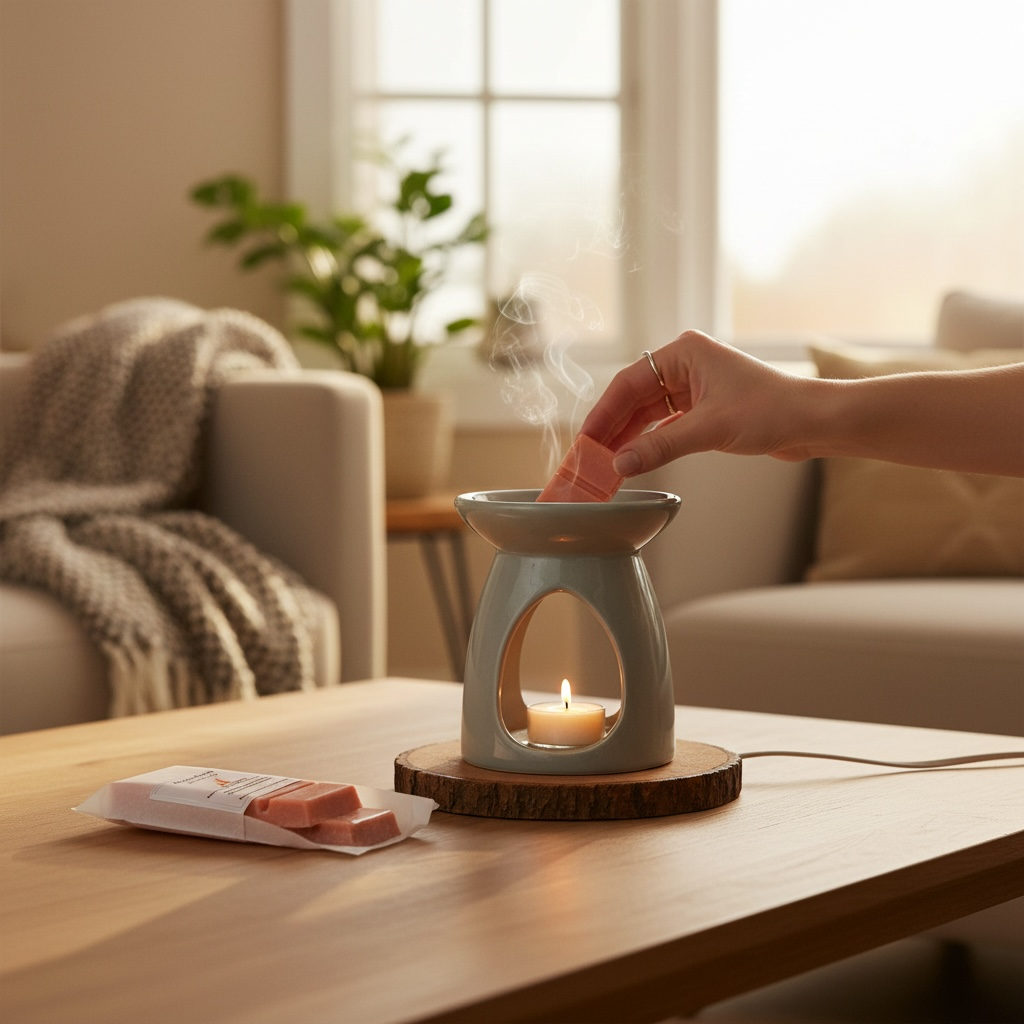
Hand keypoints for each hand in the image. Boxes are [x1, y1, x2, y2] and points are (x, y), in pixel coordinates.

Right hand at [581, 331, 817, 475]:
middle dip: (612, 429)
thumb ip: (660, 446)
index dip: (603, 413)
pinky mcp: (703, 410)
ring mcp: (694, 388)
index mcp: (684, 353)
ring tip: (605, 464)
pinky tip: (632, 460)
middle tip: (590, 457)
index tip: (586, 439)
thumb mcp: (709, 430)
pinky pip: (664, 426)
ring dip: (628, 439)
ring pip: (647, 414)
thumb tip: (621, 464)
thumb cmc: (772, 411)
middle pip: (634, 399)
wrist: (812, 422)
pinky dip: (649, 443)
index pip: (629, 383)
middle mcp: (685, 366)